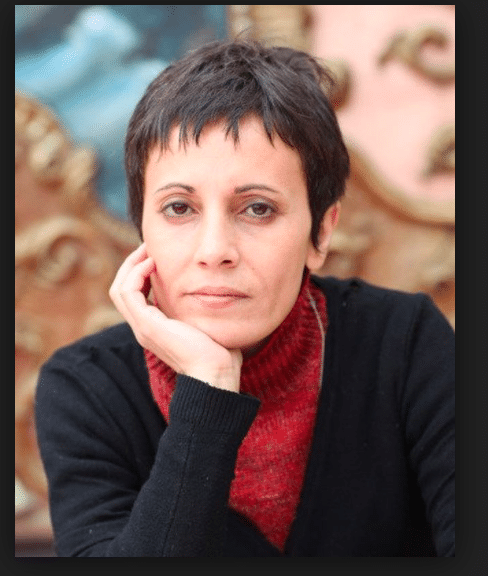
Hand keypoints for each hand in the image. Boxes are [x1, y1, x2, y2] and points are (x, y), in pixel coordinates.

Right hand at [109, 243, 242, 392]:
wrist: (216, 372)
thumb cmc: (217, 350)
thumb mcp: (203, 322)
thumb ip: (195, 307)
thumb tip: (207, 288)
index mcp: (153, 327)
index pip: (133, 294)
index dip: (140, 272)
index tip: (156, 255)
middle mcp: (143, 327)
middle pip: (121, 289)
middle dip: (132, 264)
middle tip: (148, 247)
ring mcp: (142, 327)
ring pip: (119, 289)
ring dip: (131, 265)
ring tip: (148, 250)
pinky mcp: (147, 326)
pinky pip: (128, 292)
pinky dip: (136, 274)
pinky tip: (152, 263)